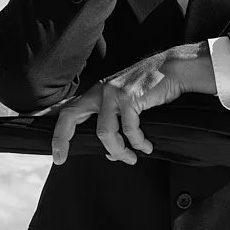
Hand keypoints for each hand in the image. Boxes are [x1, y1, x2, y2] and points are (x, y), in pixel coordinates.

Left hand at [50, 44, 214, 164]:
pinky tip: (146, 147)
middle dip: (62, 139)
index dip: (58, 133)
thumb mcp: (126, 101)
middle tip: (61, 159)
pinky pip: (129, 130)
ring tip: (131, 158)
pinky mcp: (129, 98)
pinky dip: (138, 143)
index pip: (69, 111)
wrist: (173, 70)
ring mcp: (113, 93)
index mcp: (97, 93)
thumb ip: (114, 121)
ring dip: (118, 151)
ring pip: (104, 133)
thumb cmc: (151, 88)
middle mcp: (100, 91)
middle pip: (70, 116)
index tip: (57, 154)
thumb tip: (110, 151)